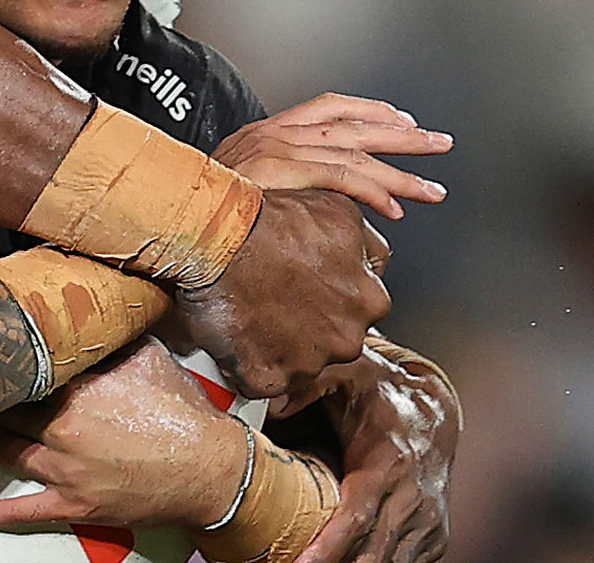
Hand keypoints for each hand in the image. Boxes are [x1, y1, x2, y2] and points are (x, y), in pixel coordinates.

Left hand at [0, 339, 246, 530]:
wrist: (210, 468)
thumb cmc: (183, 411)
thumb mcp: (148, 357)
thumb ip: (112, 336)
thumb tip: (92, 307)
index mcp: (81, 386)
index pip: (25, 365)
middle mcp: (65, 425)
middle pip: (4, 407)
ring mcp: (65, 468)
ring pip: (2, 449)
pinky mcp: (73, 504)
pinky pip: (21, 510)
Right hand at [175, 190, 391, 399]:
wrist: (219, 235)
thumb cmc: (271, 217)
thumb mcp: (340, 209)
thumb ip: (368, 242)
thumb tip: (374, 259)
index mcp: (371, 300)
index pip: (359, 309)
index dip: (330, 296)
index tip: (309, 288)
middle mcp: (347, 337)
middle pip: (332, 340)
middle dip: (309, 325)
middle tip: (277, 300)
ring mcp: (308, 363)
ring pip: (300, 364)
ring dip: (282, 347)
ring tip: (253, 315)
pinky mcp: (268, 379)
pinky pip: (264, 382)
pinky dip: (251, 366)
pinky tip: (239, 339)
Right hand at [215, 94, 450, 220]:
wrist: (164, 209)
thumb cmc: (196, 209)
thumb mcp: (236, 187)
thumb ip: (273, 188)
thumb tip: (306, 207)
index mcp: (266, 131)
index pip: (329, 107)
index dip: (371, 112)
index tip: (403, 122)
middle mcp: (274, 132)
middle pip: (352, 125)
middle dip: (403, 136)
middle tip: (440, 144)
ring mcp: (276, 149)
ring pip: (354, 153)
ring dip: (400, 172)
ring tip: (433, 189)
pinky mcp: (278, 169)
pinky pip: (339, 177)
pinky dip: (372, 191)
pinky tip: (394, 206)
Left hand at [280, 345, 457, 562]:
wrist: (432, 412)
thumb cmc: (382, 395)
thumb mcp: (344, 376)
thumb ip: (306, 386)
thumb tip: (270, 403)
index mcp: (387, 464)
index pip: (356, 517)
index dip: (328, 548)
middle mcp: (413, 498)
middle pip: (372, 553)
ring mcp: (428, 521)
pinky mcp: (433, 537)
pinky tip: (342, 560)